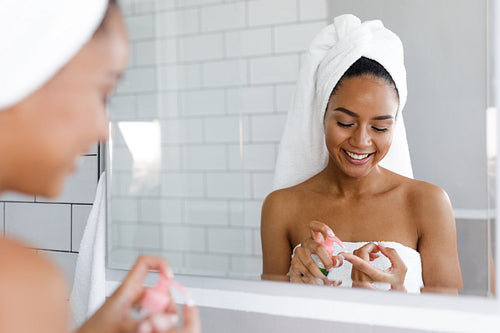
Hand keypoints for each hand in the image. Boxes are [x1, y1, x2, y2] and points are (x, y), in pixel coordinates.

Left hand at [76, 255, 199, 332]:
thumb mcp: (122, 327)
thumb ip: (147, 322)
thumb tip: (169, 317)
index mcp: (125, 289)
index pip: (145, 263)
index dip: (160, 264)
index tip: (170, 277)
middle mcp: (128, 296)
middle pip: (156, 289)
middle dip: (165, 301)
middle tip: (167, 317)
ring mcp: (128, 308)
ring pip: (153, 305)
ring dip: (159, 314)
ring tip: (155, 326)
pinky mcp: (127, 319)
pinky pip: (147, 315)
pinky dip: (151, 321)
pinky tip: (148, 329)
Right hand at [289, 221, 342, 284]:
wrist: (302, 274)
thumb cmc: (317, 263)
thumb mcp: (328, 260)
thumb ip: (336, 260)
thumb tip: (337, 261)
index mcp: (314, 239)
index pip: (314, 226)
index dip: (323, 228)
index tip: (331, 235)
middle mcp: (305, 244)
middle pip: (317, 247)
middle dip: (327, 260)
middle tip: (330, 268)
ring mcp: (297, 254)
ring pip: (310, 264)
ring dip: (320, 274)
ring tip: (325, 279)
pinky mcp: (293, 265)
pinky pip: (305, 273)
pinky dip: (313, 280)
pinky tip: (315, 282)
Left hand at [341, 242, 406, 290]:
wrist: (392, 296)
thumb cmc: (397, 283)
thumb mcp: (401, 268)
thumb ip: (392, 254)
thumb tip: (380, 245)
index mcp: (375, 277)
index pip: (361, 264)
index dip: (351, 258)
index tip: (342, 254)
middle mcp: (364, 280)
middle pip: (358, 255)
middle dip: (368, 248)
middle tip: (378, 250)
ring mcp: (357, 280)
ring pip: (355, 258)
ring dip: (366, 253)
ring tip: (376, 256)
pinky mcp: (354, 279)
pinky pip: (354, 263)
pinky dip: (362, 258)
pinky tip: (371, 260)